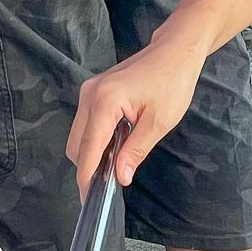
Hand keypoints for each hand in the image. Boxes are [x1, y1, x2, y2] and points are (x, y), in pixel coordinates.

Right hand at [66, 35, 206, 197]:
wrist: (175, 52)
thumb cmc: (172, 81)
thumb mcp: (158, 123)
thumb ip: (135, 152)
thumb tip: (119, 177)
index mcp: (105, 102)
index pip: (88, 149)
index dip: (87, 177)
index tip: (88, 198)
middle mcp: (91, 95)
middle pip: (76, 145)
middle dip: (89, 167)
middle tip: (109, 183)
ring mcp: (89, 92)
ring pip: (78, 136)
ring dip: (92, 154)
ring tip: (116, 163)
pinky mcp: (93, 92)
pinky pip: (86, 124)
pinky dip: (95, 141)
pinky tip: (115, 146)